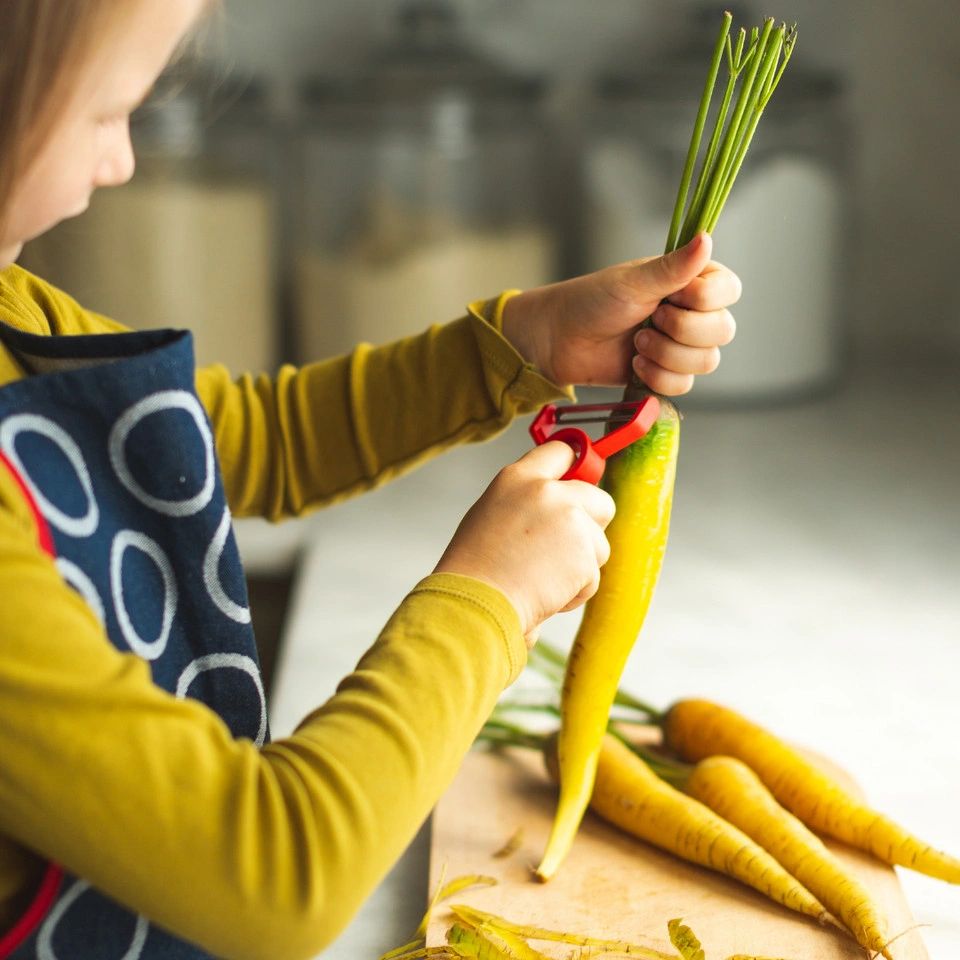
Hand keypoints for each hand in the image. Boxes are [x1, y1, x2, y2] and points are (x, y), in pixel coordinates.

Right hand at [433, 442, 615, 643]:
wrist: (475, 603)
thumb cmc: (474, 569)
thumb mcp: (491, 513)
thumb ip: (527, 501)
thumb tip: (557, 502)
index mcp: (518, 478)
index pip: (561, 452)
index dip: (577, 469)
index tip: (584, 478)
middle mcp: (547, 492)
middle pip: (599, 500)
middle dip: (591, 526)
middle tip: (564, 548)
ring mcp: (570, 520)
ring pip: (599, 543)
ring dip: (580, 565)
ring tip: (542, 578)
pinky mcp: (585, 553)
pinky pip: (594, 575)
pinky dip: (576, 590)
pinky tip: (546, 592)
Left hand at [501, 232, 740, 395]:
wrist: (559, 340)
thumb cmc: (591, 301)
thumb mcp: (633, 281)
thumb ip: (674, 267)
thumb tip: (707, 238)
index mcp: (691, 281)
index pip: (730, 291)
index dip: (705, 300)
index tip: (671, 297)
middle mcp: (692, 313)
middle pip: (723, 330)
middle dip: (683, 330)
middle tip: (650, 320)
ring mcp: (679, 345)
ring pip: (706, 362)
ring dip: (667, 355)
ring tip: (636, 342)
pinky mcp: (665, 373)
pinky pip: (684, 385)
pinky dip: (658, 376)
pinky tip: (634, 364)